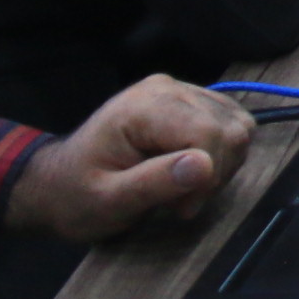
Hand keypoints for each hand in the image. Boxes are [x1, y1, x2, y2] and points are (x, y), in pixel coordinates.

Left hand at [3, 77, 252, 242]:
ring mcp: (182, 91)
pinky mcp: (193, 101)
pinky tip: (192, 171)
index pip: (208, 133)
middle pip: (230, 129)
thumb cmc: (76, 197)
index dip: (207, 176)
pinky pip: (233, 124)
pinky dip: (222, 155)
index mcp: (143, 107)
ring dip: (221, 166)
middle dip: (215, 174)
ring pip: (239, 126)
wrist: (58, 183)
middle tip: (180, 202)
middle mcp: (168, 88)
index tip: (181, 210)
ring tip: (184, 188)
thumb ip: (153, 183)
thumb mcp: (107, 202)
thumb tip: (204, 166)